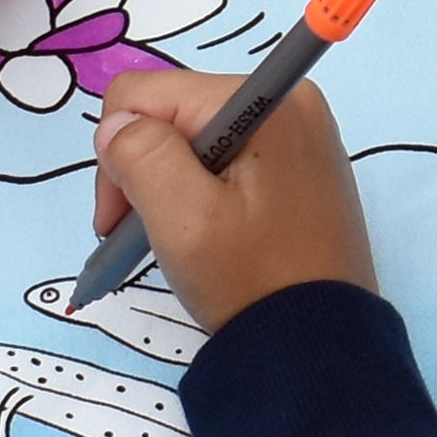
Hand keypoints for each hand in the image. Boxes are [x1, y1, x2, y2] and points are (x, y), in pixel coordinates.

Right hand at [89, 70, 375, 331]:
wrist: (320, 342)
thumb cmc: (254, 278)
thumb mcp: (185, 217)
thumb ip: (141, 156)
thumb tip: (117, 124)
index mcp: (265, 100)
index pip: (146, 94)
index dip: (117, 153)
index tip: (119, 219)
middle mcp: (287, 102)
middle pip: (170, 115)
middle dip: (142, 171)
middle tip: (141, 234)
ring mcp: (296, 135)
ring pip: (192, 141)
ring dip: (168, 187)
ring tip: (174, 241)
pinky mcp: (297, 167)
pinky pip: (225, 160)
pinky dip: (199, 194)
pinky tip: (202, 235)